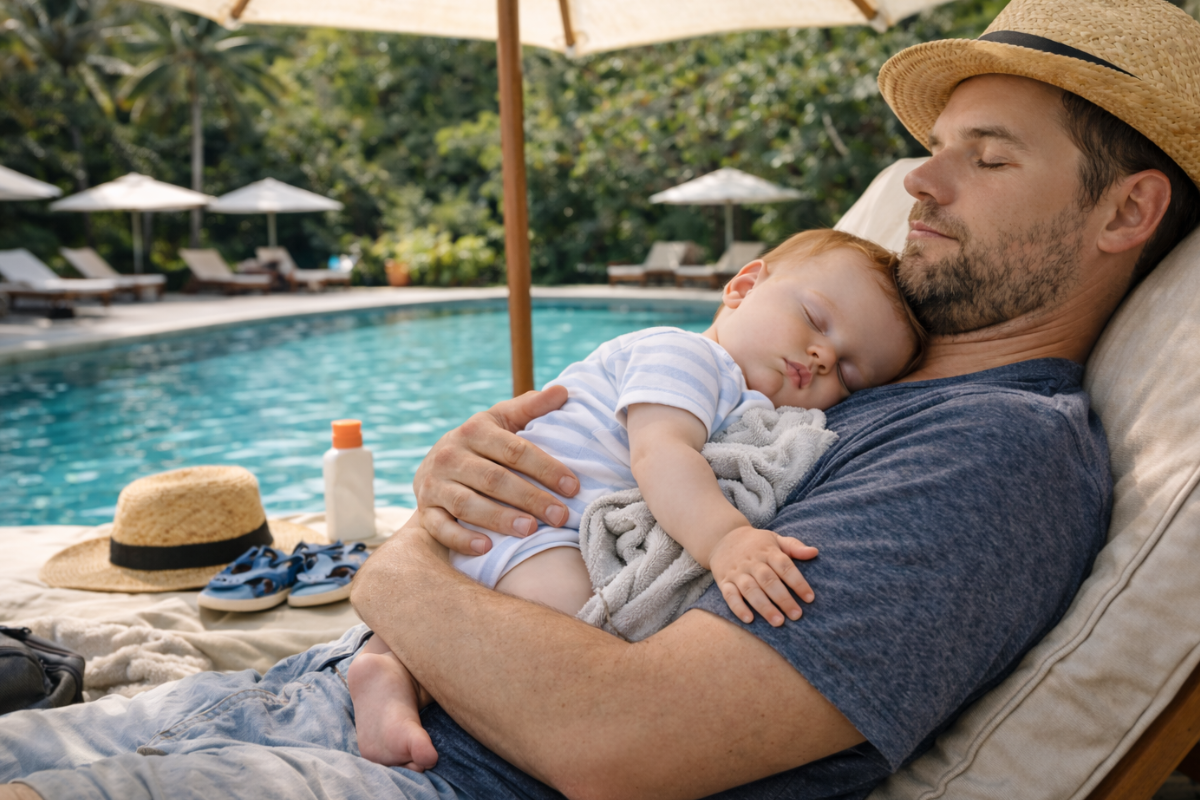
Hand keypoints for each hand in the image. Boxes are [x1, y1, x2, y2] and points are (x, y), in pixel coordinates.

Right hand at [413, 386, 579, 555]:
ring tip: (530, 531)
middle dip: (530, 498)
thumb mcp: (502, 420)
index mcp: (475, 430)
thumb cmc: (481, 444)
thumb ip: (531, 407)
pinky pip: (440, 528)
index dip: (546, 468)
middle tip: (560, 516)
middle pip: (494, 479)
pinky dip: (462, 538)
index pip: (515, 450)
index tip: (573, 487)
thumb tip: (564, 390)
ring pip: (468, 504)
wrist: (434, 465)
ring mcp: (435, 484)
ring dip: (500, 518)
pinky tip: (486, 547)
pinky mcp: (425, 511)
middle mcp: (451, 455)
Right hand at [709, 528, 817, 626]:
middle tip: (796, 615)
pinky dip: (738, 607)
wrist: (722, 537)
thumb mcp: (774, 539)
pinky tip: (749, 620)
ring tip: (778, 622)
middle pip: (768, 580)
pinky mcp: (724, 581)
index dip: (797, 582)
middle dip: (783, 599)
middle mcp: (752, 562)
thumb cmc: (755, 543)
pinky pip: (729, 595)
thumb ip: (794, 547)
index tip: (809, 598)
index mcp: (767, 552)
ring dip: (764, 606)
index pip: (784, 566)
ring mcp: (737, 572)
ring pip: (750, 590)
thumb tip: (815, 552)